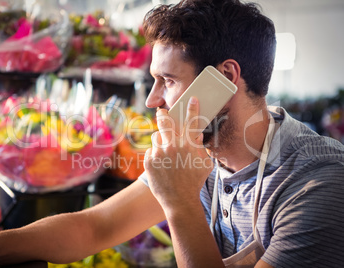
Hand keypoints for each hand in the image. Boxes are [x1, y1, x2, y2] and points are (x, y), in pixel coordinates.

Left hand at [144, 97, 212, 211]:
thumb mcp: (205, 165)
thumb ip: (201, 149)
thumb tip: (197, 135)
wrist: (179, 201)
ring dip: (161, 139)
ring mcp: (160, 153)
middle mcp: (174, 146)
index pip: (191, 122)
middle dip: (163, 114)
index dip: (192, 108)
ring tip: (165, 150)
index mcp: (189, 146)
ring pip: (157, 136)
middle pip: (165, 122)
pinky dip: (156, 154)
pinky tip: (161, 164)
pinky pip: (151, 150)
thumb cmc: (194, 183)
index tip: (192, 99)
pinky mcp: (149, 161)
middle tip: (162, 112)